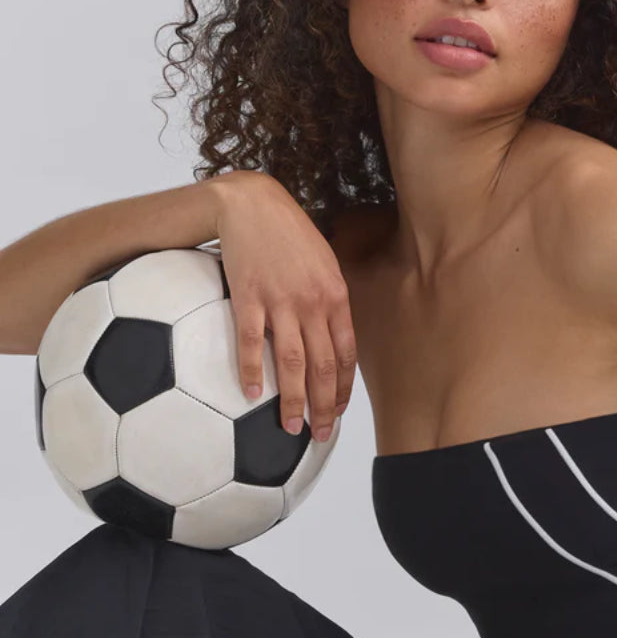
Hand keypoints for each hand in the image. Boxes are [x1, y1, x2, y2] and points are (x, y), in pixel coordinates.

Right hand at [208, 171, 356, 440]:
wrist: (251, 203)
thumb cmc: (290, 233)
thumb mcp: (324, 262)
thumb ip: (329, 301)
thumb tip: (331, 336)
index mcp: (336, 296)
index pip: (346, 353)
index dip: (344, 387)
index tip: (340, 411)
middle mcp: (312, 303)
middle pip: (323, 366)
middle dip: (324, 405)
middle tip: (321, 434)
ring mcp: (280, 301)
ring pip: (291, 362)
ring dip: (292, 399)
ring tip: (291, 427)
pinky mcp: (248, 297)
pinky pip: (250, 343)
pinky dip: (251, 371)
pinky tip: (251, 395)